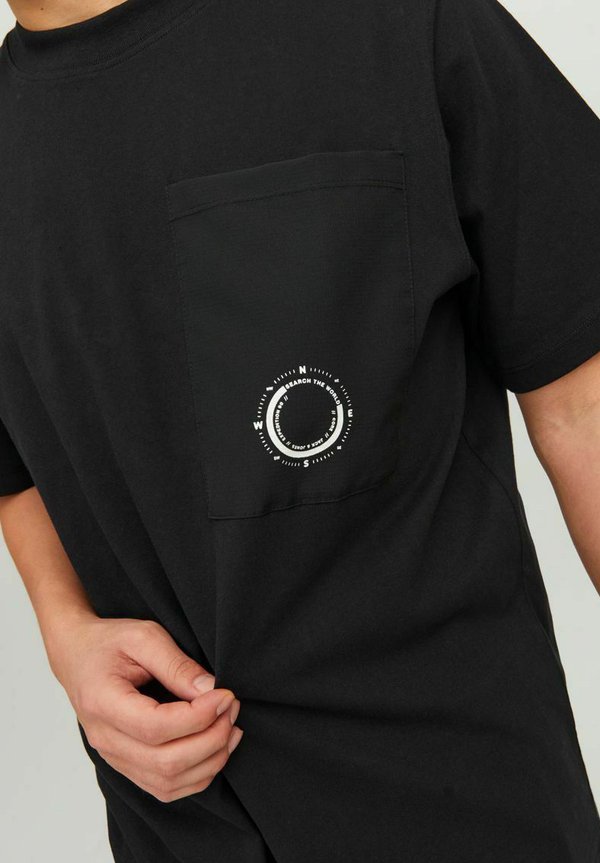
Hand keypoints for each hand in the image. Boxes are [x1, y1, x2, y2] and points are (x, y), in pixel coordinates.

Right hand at [46, 613, 242, 801]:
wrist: (77, 656)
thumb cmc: (108, 643)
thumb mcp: (143, 637)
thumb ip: (177, 664)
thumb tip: (211, 690)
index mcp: (102, 703)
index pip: (155, 727)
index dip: (198, 717)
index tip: (225, 695)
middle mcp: (105, 739)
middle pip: (165, 762)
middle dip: (211, 738)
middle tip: (232, 707)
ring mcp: (113, 757)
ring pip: (168, 782)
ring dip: (209, 760)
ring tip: (230, 726)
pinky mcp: (126, 765)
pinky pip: (165, 787)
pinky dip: (198, 775)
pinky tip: (216, 747)